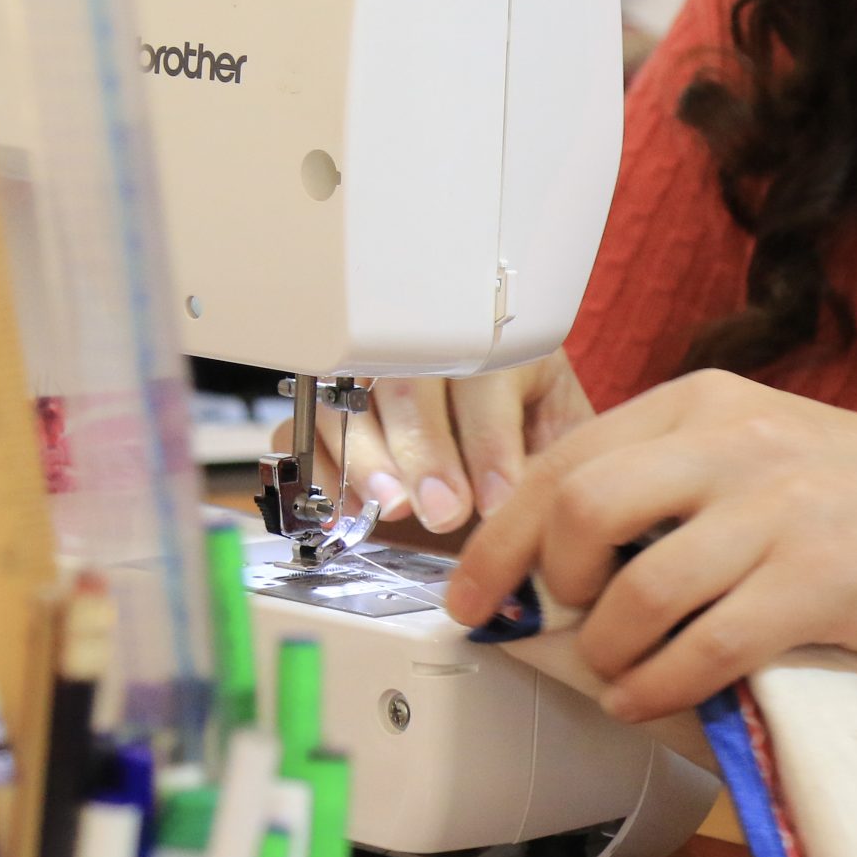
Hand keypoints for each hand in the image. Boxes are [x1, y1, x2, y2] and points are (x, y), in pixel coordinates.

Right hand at [273, 353, 595, 533]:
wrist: (501, 422)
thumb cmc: (528, 427)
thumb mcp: (556, 436)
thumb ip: (545, 466)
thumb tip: (524, 511)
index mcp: (493, 344)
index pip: (484, 381)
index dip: (488, 445)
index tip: (495, 502)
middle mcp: (422, 347)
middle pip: (409, 382)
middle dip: (426, 452)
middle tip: (444, 512)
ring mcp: (366, 372)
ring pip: (349, 399)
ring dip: (367, 457)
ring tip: (391, 506)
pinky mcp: (326, 406)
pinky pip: (300, 429)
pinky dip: (319, 471)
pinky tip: (345, 510)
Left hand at [440, 368, 856, 720]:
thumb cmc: (841, 492)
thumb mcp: (743, 449)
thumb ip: (657, 479)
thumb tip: (547, 549)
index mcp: (700, 402)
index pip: (566, 459)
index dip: (501, 536)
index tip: (472, 593)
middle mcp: (730, 444)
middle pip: (584, 509)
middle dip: (549, 584)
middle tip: (561, 621)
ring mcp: (775, 511)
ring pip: (639, 590)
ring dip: (606, 651)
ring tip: (616, 672)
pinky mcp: (814, 583)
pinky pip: (704, 647)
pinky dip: (658, 688)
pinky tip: (650, 698)